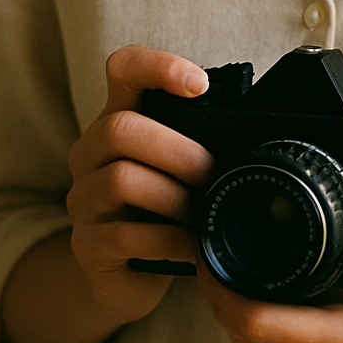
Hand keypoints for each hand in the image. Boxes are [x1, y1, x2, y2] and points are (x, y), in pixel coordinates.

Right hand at [63, 45, 214, 328]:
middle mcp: (90, 153)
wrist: (126, 276)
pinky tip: (190, 245)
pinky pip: (124, 236)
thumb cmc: (163, 210)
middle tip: (210, 173)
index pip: (123, 68)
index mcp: (118, 119)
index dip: (158, 66)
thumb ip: (199, 141)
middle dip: (177, 150)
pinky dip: (167, 240)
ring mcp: (83, 199)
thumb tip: (258, 132)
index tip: (200, 85)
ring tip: (200, 211)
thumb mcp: (177, 168)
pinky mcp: (86, 245)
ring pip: (120, 179)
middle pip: (120, 128)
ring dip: (173, 196)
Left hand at [198, 215, 342, 342]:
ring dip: (229, 301)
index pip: (257, 323)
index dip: (219, 289)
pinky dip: (252, 311)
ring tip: (221, 247)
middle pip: (243, 333)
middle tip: (203, 234)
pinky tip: (256, 275)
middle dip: (213, 290)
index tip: (205, 246)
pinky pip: (276, 340)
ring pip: (255, 341)